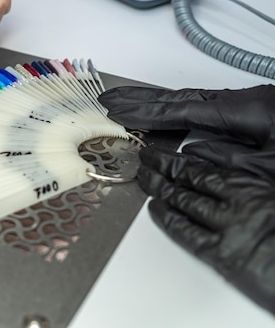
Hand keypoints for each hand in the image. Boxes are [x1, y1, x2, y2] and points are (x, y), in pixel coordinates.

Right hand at [98, 85, 274, 180]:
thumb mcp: (269, 166)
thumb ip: (227, 161)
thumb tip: (189, 155)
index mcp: (241, 111)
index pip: (181, 111)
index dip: (145, 112)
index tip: (117, 112)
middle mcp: (238, 101)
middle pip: (178, 97)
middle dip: (139, 98)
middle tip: (109, 98)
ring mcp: (243, 101)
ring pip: (188, 98)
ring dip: (154, 99)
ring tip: (126, 100)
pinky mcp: (248, 107)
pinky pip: (200, 103)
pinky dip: (174, 105)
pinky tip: (163, 110)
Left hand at [138, 145, 274, 315]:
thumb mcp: (270, 194)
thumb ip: (246, 183)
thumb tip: (214, 170)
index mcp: (254, 188)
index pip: (205, 169)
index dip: (178, 160)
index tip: (163, 154)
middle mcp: (239, 205)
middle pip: (189, 181)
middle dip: (162, 169)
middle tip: (147, 162)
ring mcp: (228, 229)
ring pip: (182, 201)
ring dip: (159, 188)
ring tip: (145, 179)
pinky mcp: (222, 255)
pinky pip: (185, 232)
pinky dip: (166, 217)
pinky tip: (155, 208)